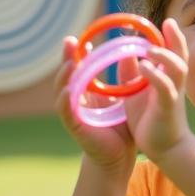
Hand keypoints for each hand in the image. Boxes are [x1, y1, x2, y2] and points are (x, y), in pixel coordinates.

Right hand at [52, 36, 136, 171]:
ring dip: (64, 76)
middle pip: (66, 75)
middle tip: (70, 42)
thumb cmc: (121, 126)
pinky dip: (65, 100)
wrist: (120, 156)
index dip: (76, 54)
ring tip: (70, 63)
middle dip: (67, 58)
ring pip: (62, 90)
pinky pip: (65, 111)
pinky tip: (68, 91)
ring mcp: (72, 112)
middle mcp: (76, 99)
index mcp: (86, 91)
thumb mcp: (124, 96)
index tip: (80, 39)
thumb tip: (133, 53)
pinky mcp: (74, 126)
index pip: (78, 68)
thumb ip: (125, 77)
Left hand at [123, 18, 194, 163]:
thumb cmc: (152, 119)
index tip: (166, 21)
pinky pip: (165, 88)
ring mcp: (173, 94)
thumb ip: (134, 73)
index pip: (174, 52)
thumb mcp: (140, 92)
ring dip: (164, 56)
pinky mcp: (168, 108)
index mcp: (168, 77)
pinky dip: (155, 76)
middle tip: (169, 22)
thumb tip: (126, 52)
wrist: (165, 148)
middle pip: (181, 55)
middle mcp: (174, 83)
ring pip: (177, 69)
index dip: (172, 36)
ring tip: (150, 48)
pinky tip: (143, 67)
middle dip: (177, 38)